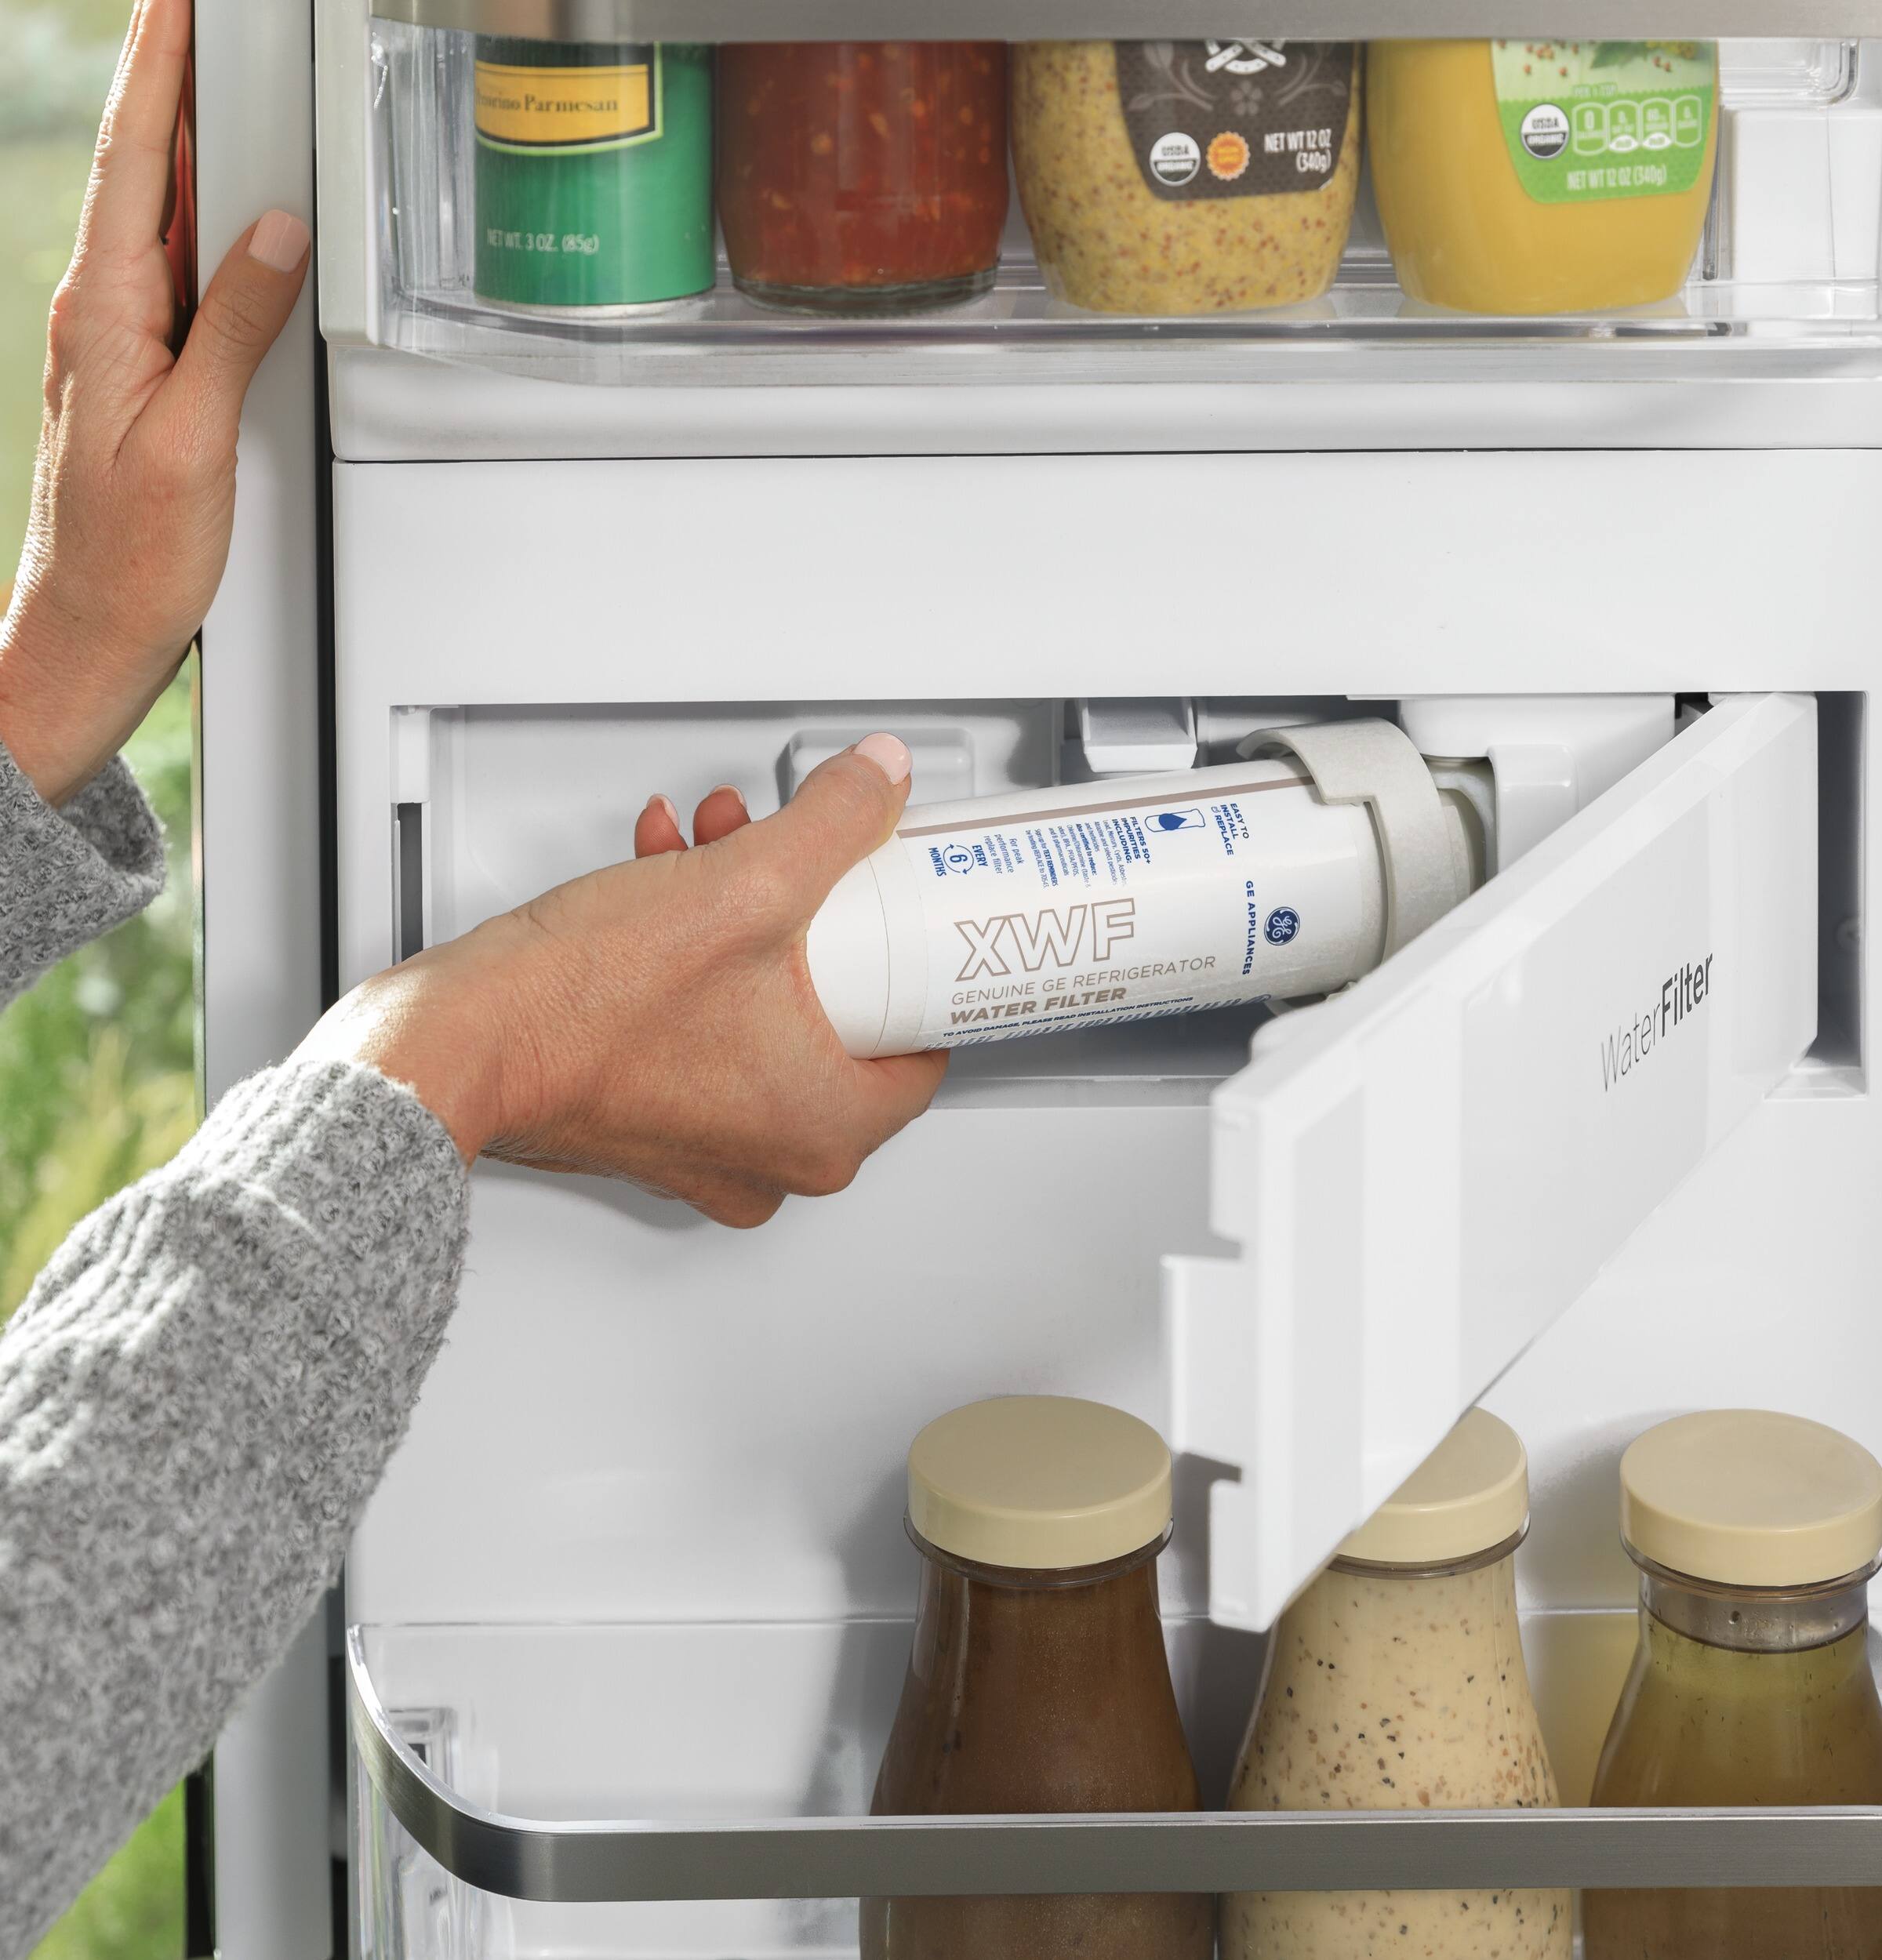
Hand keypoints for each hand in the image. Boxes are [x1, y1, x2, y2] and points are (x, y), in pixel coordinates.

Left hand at [0, 0, 309, 806]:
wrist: (94, 627)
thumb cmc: (135, 554)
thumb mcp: (196, 440)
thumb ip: (234, 330)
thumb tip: (272, 234)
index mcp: (107, 308)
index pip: (137, 157)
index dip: (160, 67)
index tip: (183, 1)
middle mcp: (103, 308)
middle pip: (146, 165)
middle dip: (175, 78)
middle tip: (205, 14)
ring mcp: (120, 337)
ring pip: (161, 212)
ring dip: (189, 140)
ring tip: (218, 75)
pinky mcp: (144, 370)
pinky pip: (176, 269)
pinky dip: (200, 218)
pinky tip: (224, 205)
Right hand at [299, 736, 948, 1227]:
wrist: (452, 1044)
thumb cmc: (579, 1009)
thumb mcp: (742, 884)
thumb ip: (834, 823)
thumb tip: (881, 780)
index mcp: (824, 1129)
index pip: (923, 1049)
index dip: (919, 963)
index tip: (913, 917)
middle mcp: (772, 1160)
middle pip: (836, 1015)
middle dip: (809, 910)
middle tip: (795, 855)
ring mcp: (708, 1152)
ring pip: (762, 1013)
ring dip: (741, 916)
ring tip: (711, 845)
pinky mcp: (649, 1128)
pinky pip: (704, 1033)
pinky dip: (692, 958)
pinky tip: (662, 879)